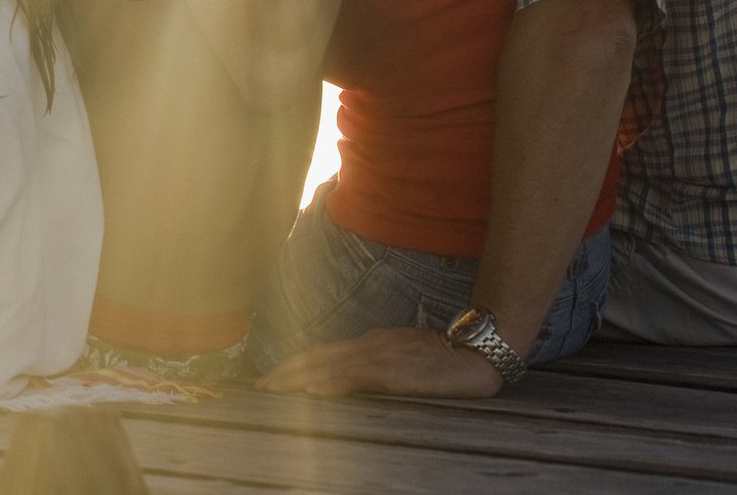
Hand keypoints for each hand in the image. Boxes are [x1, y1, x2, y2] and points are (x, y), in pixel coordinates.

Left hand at [256, 326, 505, 397]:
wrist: (476, 354)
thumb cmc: (446, 359)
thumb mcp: (406, 359)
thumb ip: (381, 366)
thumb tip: (357, 378)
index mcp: (371, 344)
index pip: (325, 352)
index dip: (297, 363)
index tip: (274, 375)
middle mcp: (368, 345)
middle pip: (317, 356)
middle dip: (286, 371)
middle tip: (260, 385)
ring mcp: (378, 355)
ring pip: (326, 365)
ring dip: (296, 378)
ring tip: (272, 388)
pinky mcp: (391, 370)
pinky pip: (352, 376)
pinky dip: (327, 383)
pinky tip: (310, 391)